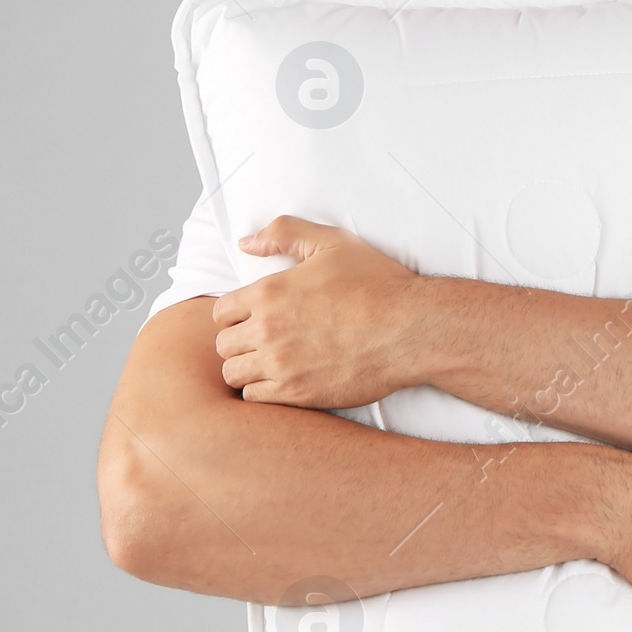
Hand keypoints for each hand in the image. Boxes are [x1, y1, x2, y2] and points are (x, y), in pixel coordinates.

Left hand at [212, 217, 425, 408]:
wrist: (410, 329)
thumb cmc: (377, 284)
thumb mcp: (332, 243)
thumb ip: (284, 233)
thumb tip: (246, 242)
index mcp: (269, 292)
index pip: (220, 312)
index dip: (235, 315)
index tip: (254, 318)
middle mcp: (268, 330)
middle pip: (223, 346)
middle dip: (239, 343)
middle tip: (263, 342)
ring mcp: (281, 365)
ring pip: (234, 375)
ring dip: (247, 369)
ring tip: (270, 364)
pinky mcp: (297, 394)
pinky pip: (255, 398)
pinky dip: (263, 391)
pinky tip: (284, 381)